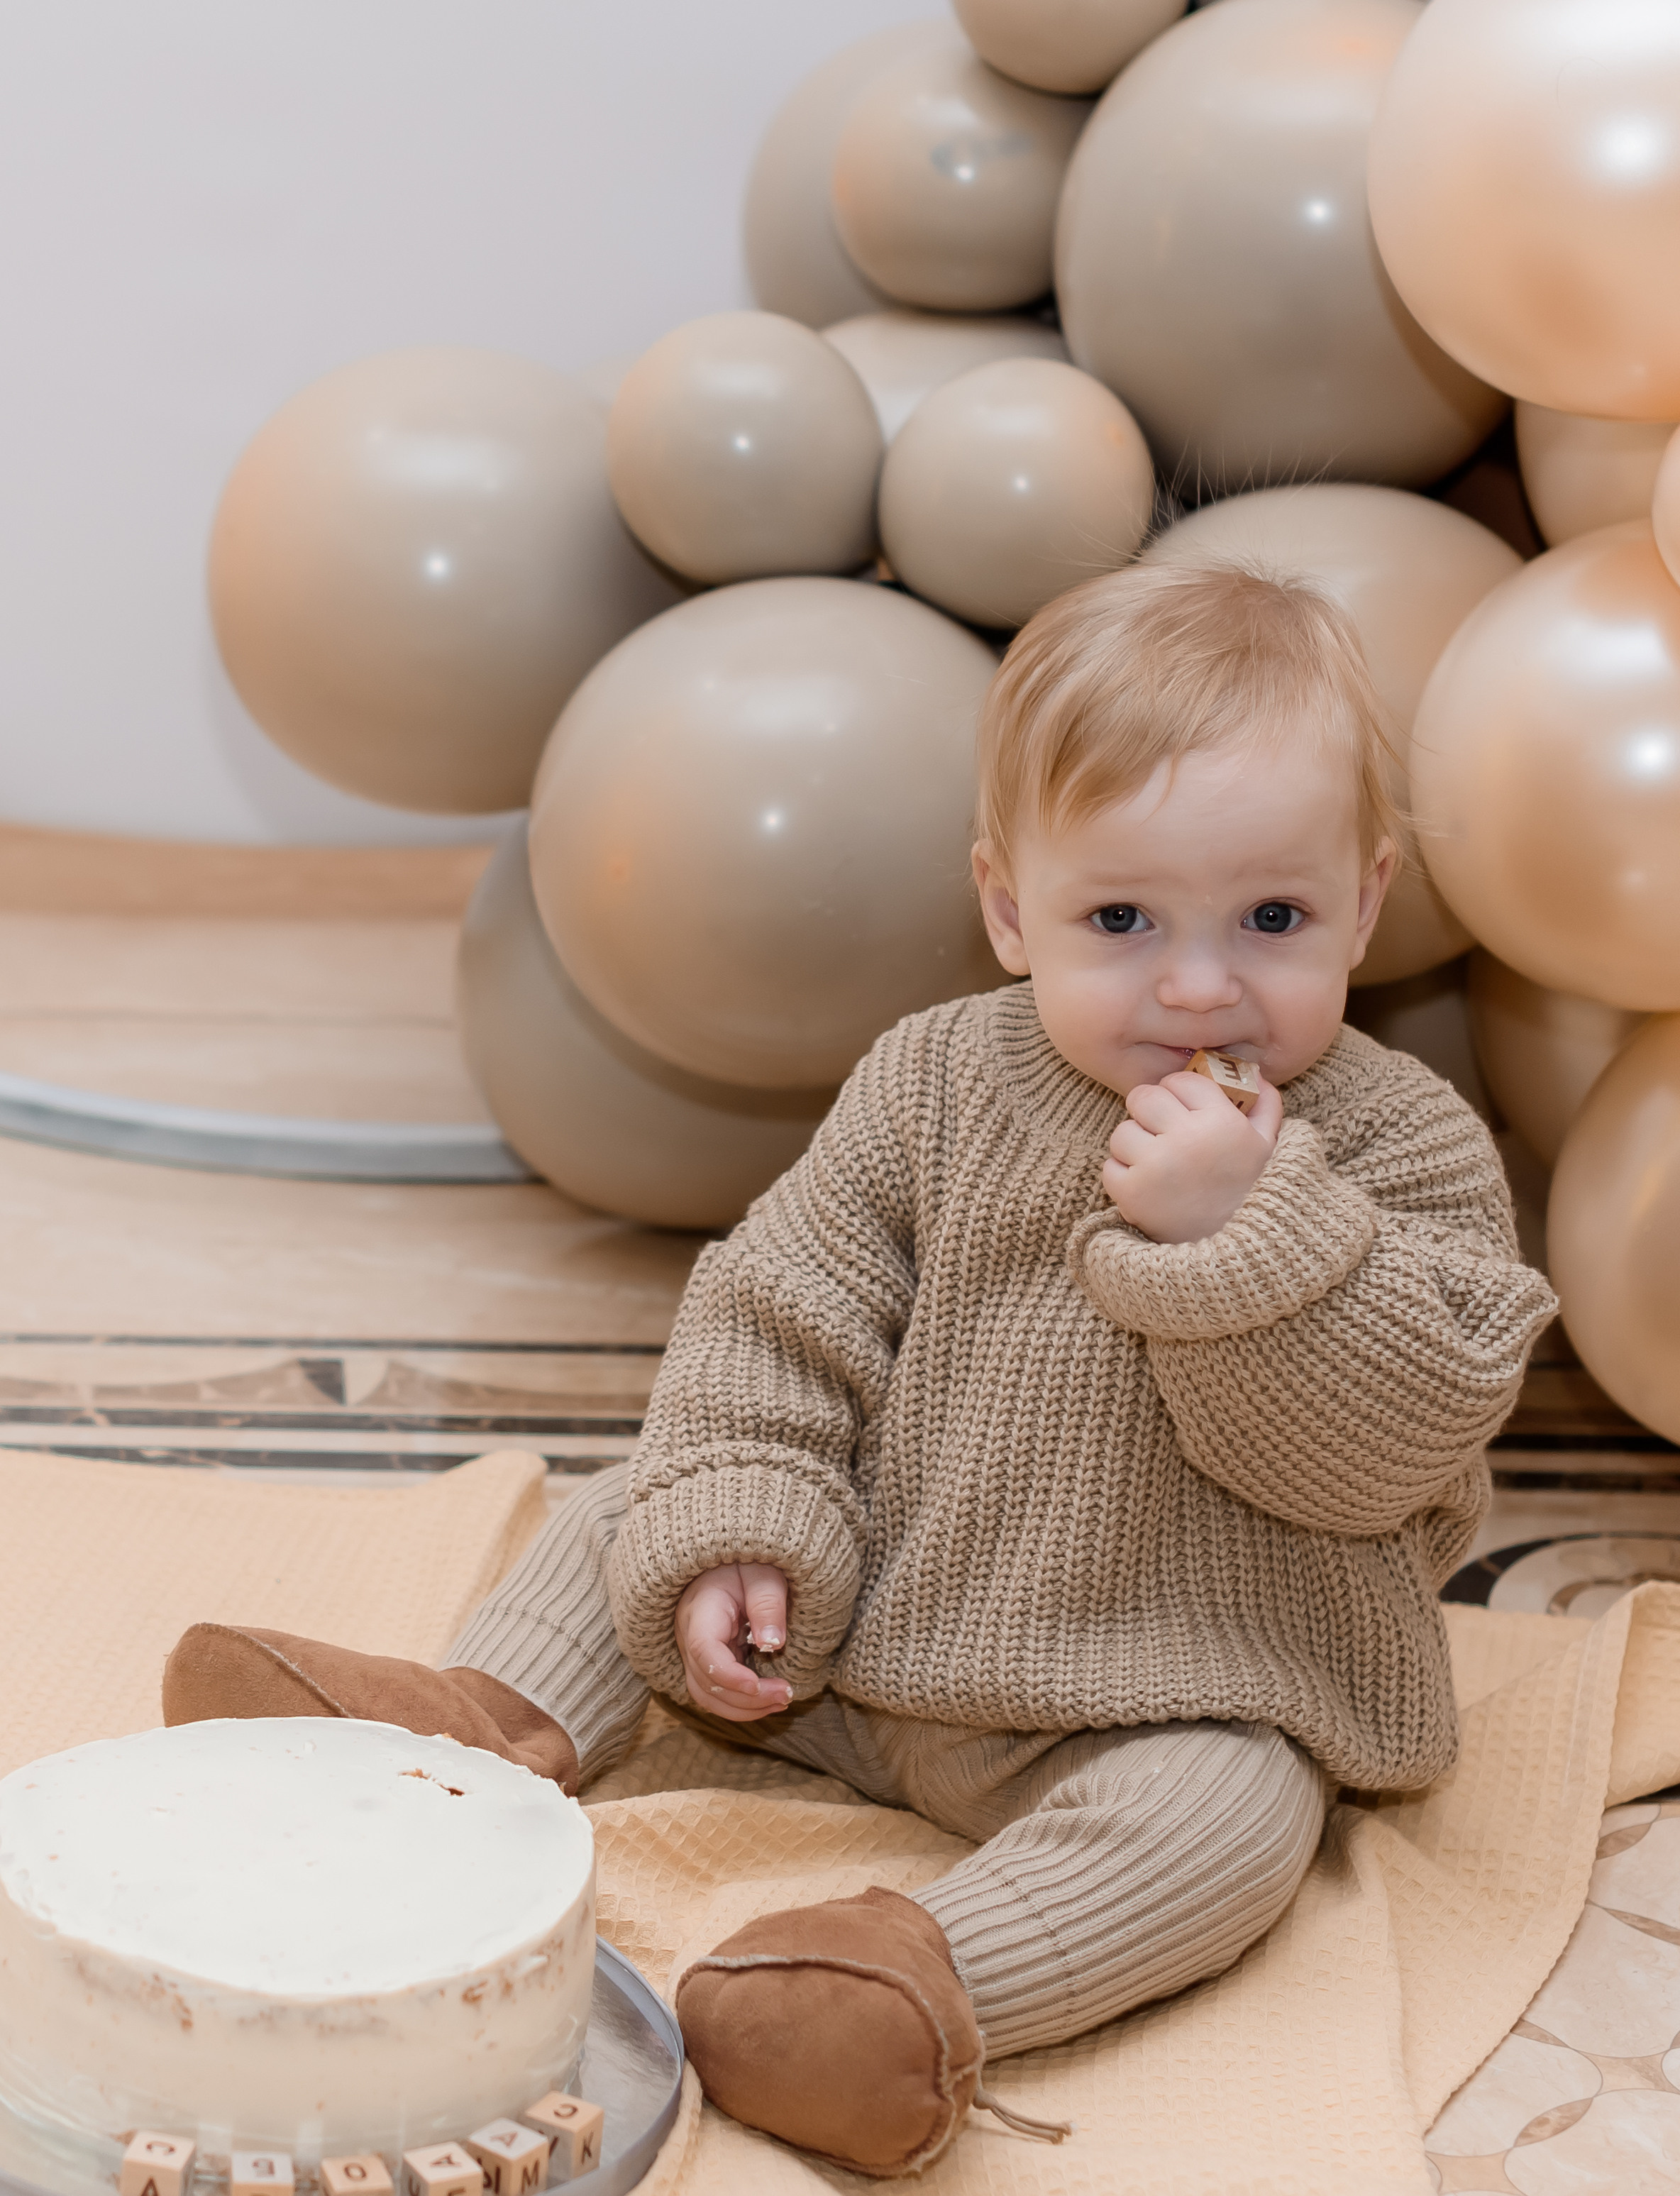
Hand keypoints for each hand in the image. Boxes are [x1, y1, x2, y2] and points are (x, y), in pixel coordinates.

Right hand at [674, 1563, 792, 1722]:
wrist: (727, 1560)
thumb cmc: (747, 1562)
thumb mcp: (763, 1572)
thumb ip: (767, 1603)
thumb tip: (773, 1644)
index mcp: (700, 1608)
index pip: (703, 1649)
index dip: (728, 1674)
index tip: (758, 1684)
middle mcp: (688, 1634)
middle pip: (705, 1681)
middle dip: (746, 1698)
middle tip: (786, 1695)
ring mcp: (693, 1650)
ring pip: (706, 1694)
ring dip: (743, 1708)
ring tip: (781, 1702)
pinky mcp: (705, 1659)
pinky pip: (714, 1691)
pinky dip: (739, 1703)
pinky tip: (769, 1699)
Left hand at [1102, 1070, 1282, 1243]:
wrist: (1236, 1255)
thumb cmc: (1251, 1193)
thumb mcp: (1268, 1147)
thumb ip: (1265, 1105)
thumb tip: (1254, 1072)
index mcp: (1222, 1122)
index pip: (1181, 1081)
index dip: (1179, 1091)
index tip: (1182, 1108)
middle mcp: (1187, 1140)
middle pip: (1143, 1097)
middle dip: (1150, 1112)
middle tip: (1162, 1131)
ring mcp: (1156, 1167)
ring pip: (1122, 1131)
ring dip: (1135, 1145)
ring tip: (1157, 1164)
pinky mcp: (1131, 1194)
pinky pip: (1109, 1166)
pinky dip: (1123, 1176)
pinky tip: (1147, 1187)